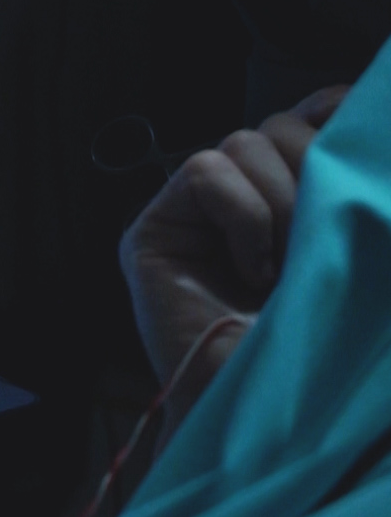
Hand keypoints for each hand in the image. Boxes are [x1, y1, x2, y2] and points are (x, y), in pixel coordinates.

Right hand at [120, 86, 348, 384]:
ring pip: (244, 142)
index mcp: (291, 199)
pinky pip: (207, 172)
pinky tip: (252, 269)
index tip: (362, 133)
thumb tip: (359, 107)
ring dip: (279, 199)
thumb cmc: (320, 347)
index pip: (310, 117)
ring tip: (286, 266)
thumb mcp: (353, 254)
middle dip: (313, 170)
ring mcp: (192, 214)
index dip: (334, 111)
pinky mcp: (155, 230)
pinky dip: (240, 213)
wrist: (267, 410)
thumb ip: (348, 195)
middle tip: (321, 238)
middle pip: (280, 126)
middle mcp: (241, 200)